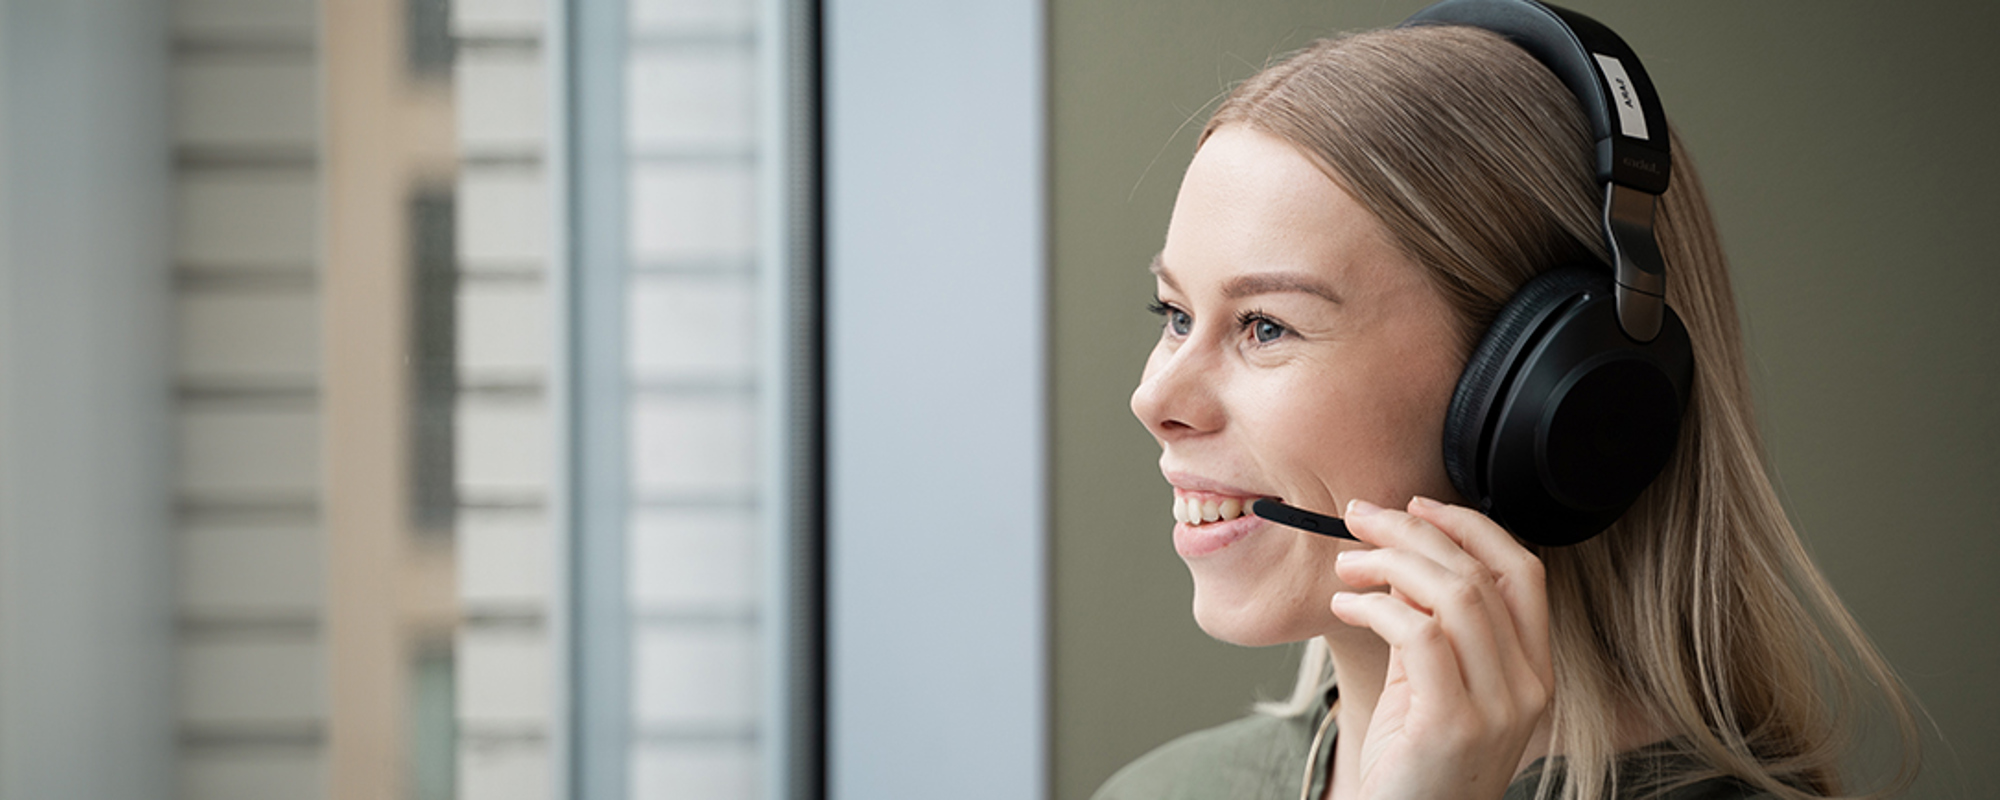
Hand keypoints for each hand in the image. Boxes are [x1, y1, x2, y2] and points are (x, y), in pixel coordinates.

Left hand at [1329, 496, 1553, 799]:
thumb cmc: (1413, 762)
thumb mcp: (1430, 682)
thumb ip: (1428, 623)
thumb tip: (1400, 553)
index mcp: (1533, 670)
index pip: (1523, 571)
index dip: (1471, 526)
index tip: (1417, 505)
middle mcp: (1527, 686)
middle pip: (1480, 574)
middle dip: (1412, 531)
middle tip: (1358, 518)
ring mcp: (1497, 708)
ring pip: (1454, 595)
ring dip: (1388, 562)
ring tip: (1345, 566)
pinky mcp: (1452, 725)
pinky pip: (1419, 636)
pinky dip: (1375, 607)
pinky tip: (1345, 607)